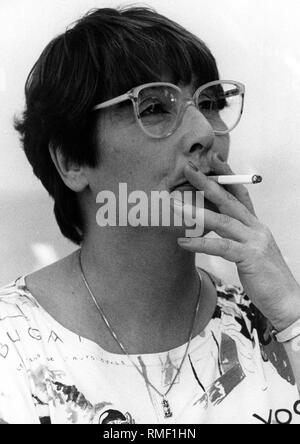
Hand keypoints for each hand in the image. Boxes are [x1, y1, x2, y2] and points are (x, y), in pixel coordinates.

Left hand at [177, 155, 299, 331]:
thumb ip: (236, 237)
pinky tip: (183, 242)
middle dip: (207, 183)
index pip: (241, 194)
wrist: (287, 300)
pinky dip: (200, 243)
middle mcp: (256, 228)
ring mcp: (254, 241)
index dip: (227, 176)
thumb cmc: (266, 278)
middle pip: (229, 200)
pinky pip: (221, 247)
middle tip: (189, 169)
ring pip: (221, 220)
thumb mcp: (251, 251)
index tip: (213, 160)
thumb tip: (212, 226)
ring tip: (175, 204)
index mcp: (257, 225)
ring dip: (195, 211)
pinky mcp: (250, 258)